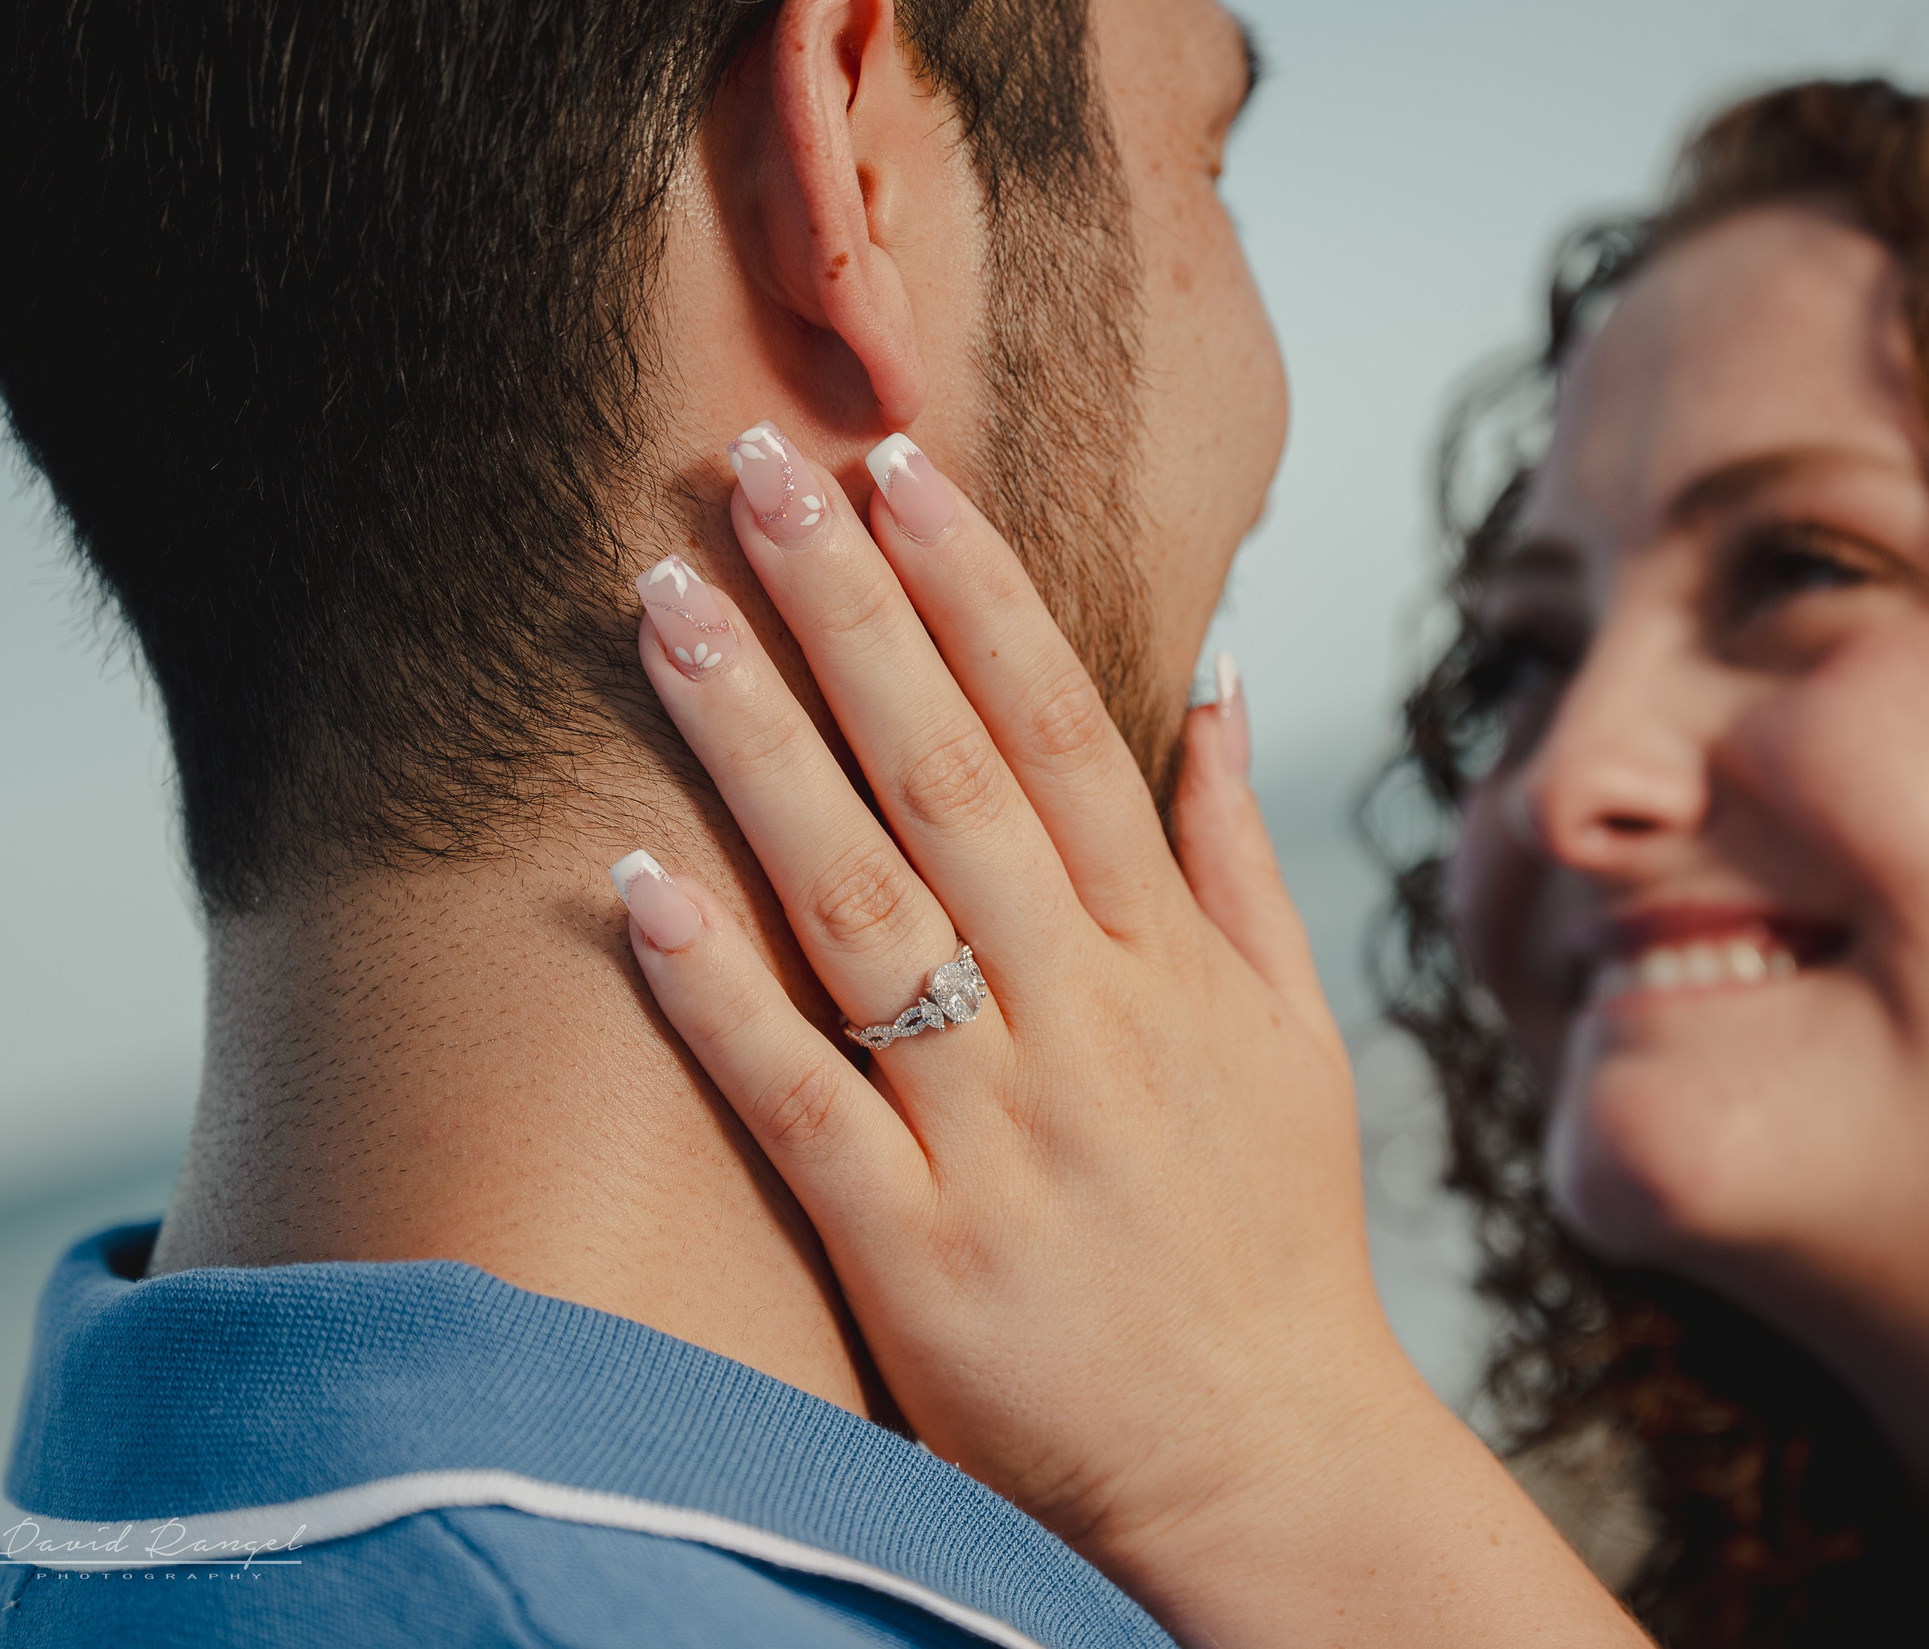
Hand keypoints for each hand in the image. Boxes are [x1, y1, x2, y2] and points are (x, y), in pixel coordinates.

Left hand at [614, 425, 1646, 1646]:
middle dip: (851, 612)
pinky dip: (722, 995)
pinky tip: (633, 884)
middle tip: (751, 464)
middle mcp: (1086, 1022)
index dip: (975, 591)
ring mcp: (1000, 1136)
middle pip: (951, 783)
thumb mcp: (1295, 1033)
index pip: (1064, 734)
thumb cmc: (1273, 1239)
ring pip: (866, 910)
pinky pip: (804, 1103)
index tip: (896, 466)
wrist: (1267, 1465)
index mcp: (1170, 961)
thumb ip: (1240, 854)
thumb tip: (1222, 683)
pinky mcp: (917, 1255)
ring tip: (671, 609)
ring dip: (764, 752)